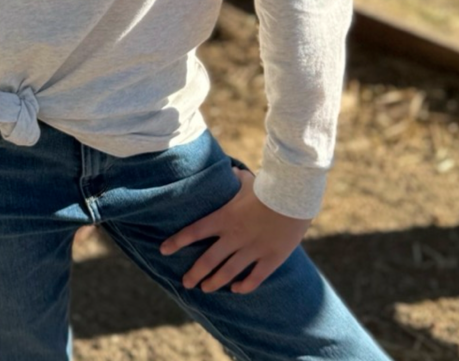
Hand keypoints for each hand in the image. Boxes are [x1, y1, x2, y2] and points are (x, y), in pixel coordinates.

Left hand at [160, 167, 310, 294]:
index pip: (194, 231)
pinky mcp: (270, 258)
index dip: (177, 241)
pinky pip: (254, 278)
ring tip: (206, 288)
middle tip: (186, 283)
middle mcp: (235, 236)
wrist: (294, 196)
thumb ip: (236, 178)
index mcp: (225, 217)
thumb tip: (229, 168)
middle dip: (195, 274)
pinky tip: (236, 290)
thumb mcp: (249, 181)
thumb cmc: (270, 187)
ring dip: (214, 282)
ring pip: (228, 273)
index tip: (163, 250)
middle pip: (208, 260)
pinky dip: (243, 286)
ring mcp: (252, 249)